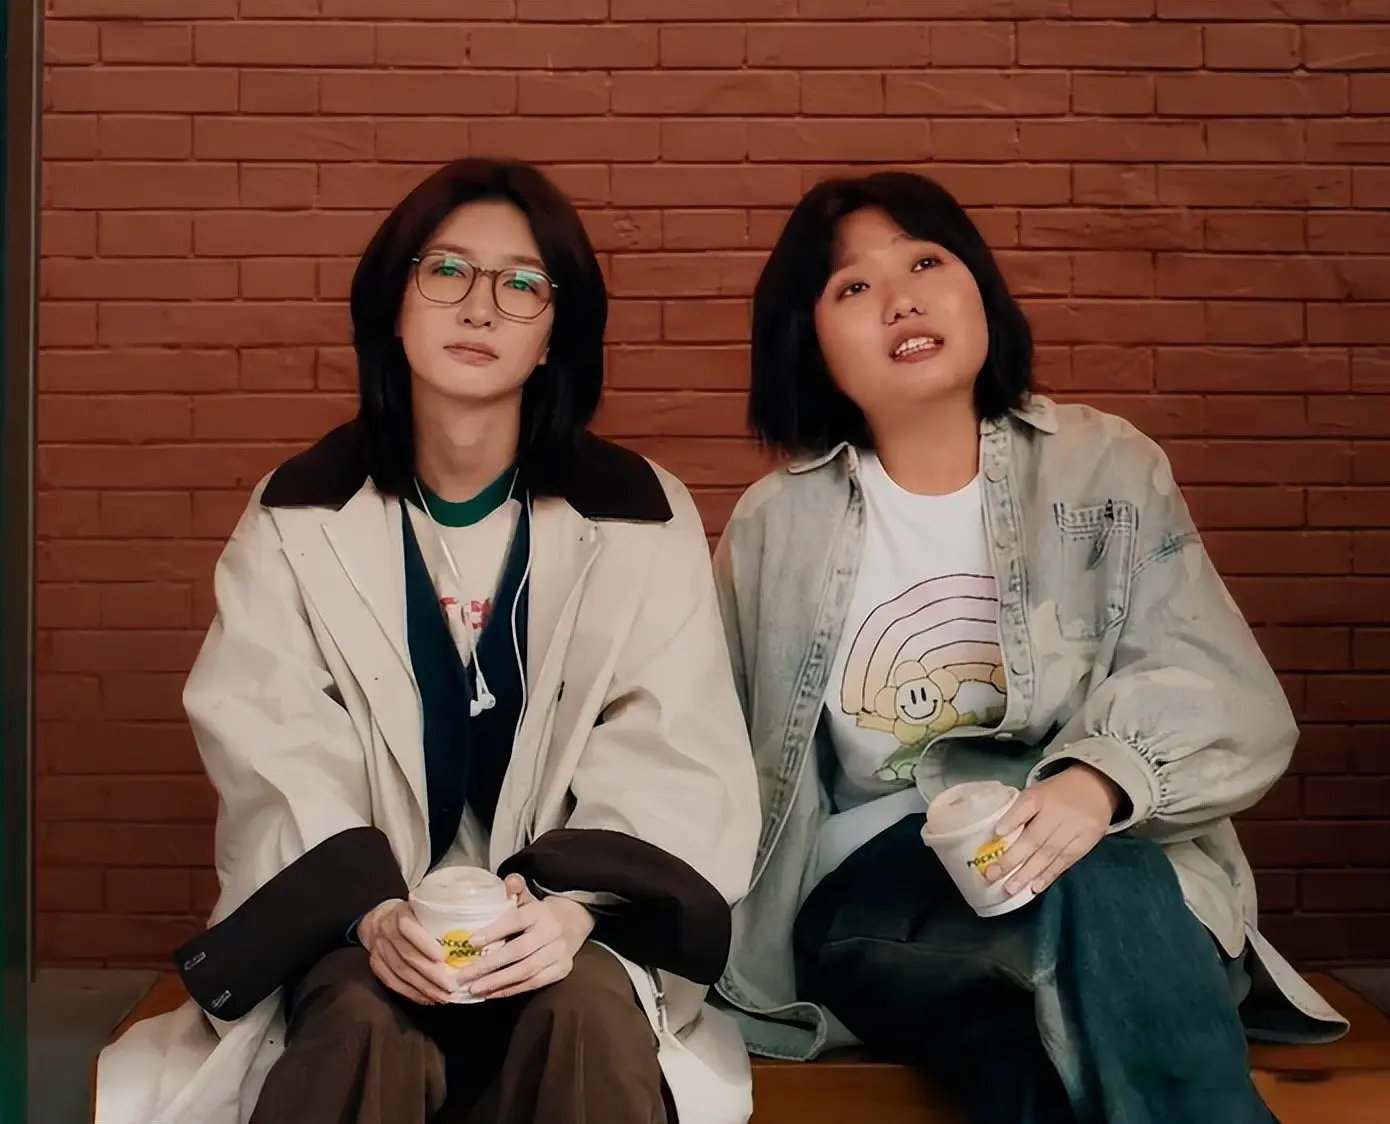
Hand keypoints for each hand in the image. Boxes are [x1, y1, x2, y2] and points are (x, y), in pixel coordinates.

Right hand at [357, 898, 459, 1005]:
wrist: (378, 921)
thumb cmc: (411, 914)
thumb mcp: (422, 908)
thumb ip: (438, 918)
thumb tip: (471, 933)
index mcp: (399, 914)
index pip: (408, 928)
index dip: (425, 944)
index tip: (443, 958)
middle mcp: (386, 932)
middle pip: (407, 956)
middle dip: (430, 974)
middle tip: (450, 986)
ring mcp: (378, 950)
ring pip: (401, 972)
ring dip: (423, 988)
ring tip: (443, 997)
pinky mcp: (376, 965)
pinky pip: (393, 983)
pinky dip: (411, 993)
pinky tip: (427, 999)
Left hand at [455, 874, 593, 1000]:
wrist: (573, 924)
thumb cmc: (539, 913)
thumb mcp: (528, 898)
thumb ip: (516, 890)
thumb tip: (508, 880)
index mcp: (540, 912)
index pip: (516, 920)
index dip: (494, 931)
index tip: (471, 942)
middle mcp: (552, 932)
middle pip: (519, 951)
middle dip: (489, 965)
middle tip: (463, 976)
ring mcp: (559, 953)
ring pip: (526, 971)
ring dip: (498, 982)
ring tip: (474, 989)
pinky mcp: (562, 970)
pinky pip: (534, 983)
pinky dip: (511, 990)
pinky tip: (492, 994)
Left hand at [985, 764, 1121, 895]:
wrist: (1098, 787)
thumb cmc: (1058, 793)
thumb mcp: (1037, 792)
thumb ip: (1020, 811)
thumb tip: (997, 836)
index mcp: (1042, 795)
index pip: (1026, 805)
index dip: (1012, 819)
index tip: (997, 833)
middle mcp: (1058, 813)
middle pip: (1034, 837)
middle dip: (1012, 859)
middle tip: (992, 876)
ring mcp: (1074, 829)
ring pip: (1049, 853)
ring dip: (1028, 873)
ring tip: (1011, 888)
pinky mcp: (1087, 842)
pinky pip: (1065, 861)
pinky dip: (1049, 875)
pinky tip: (1035, 887)